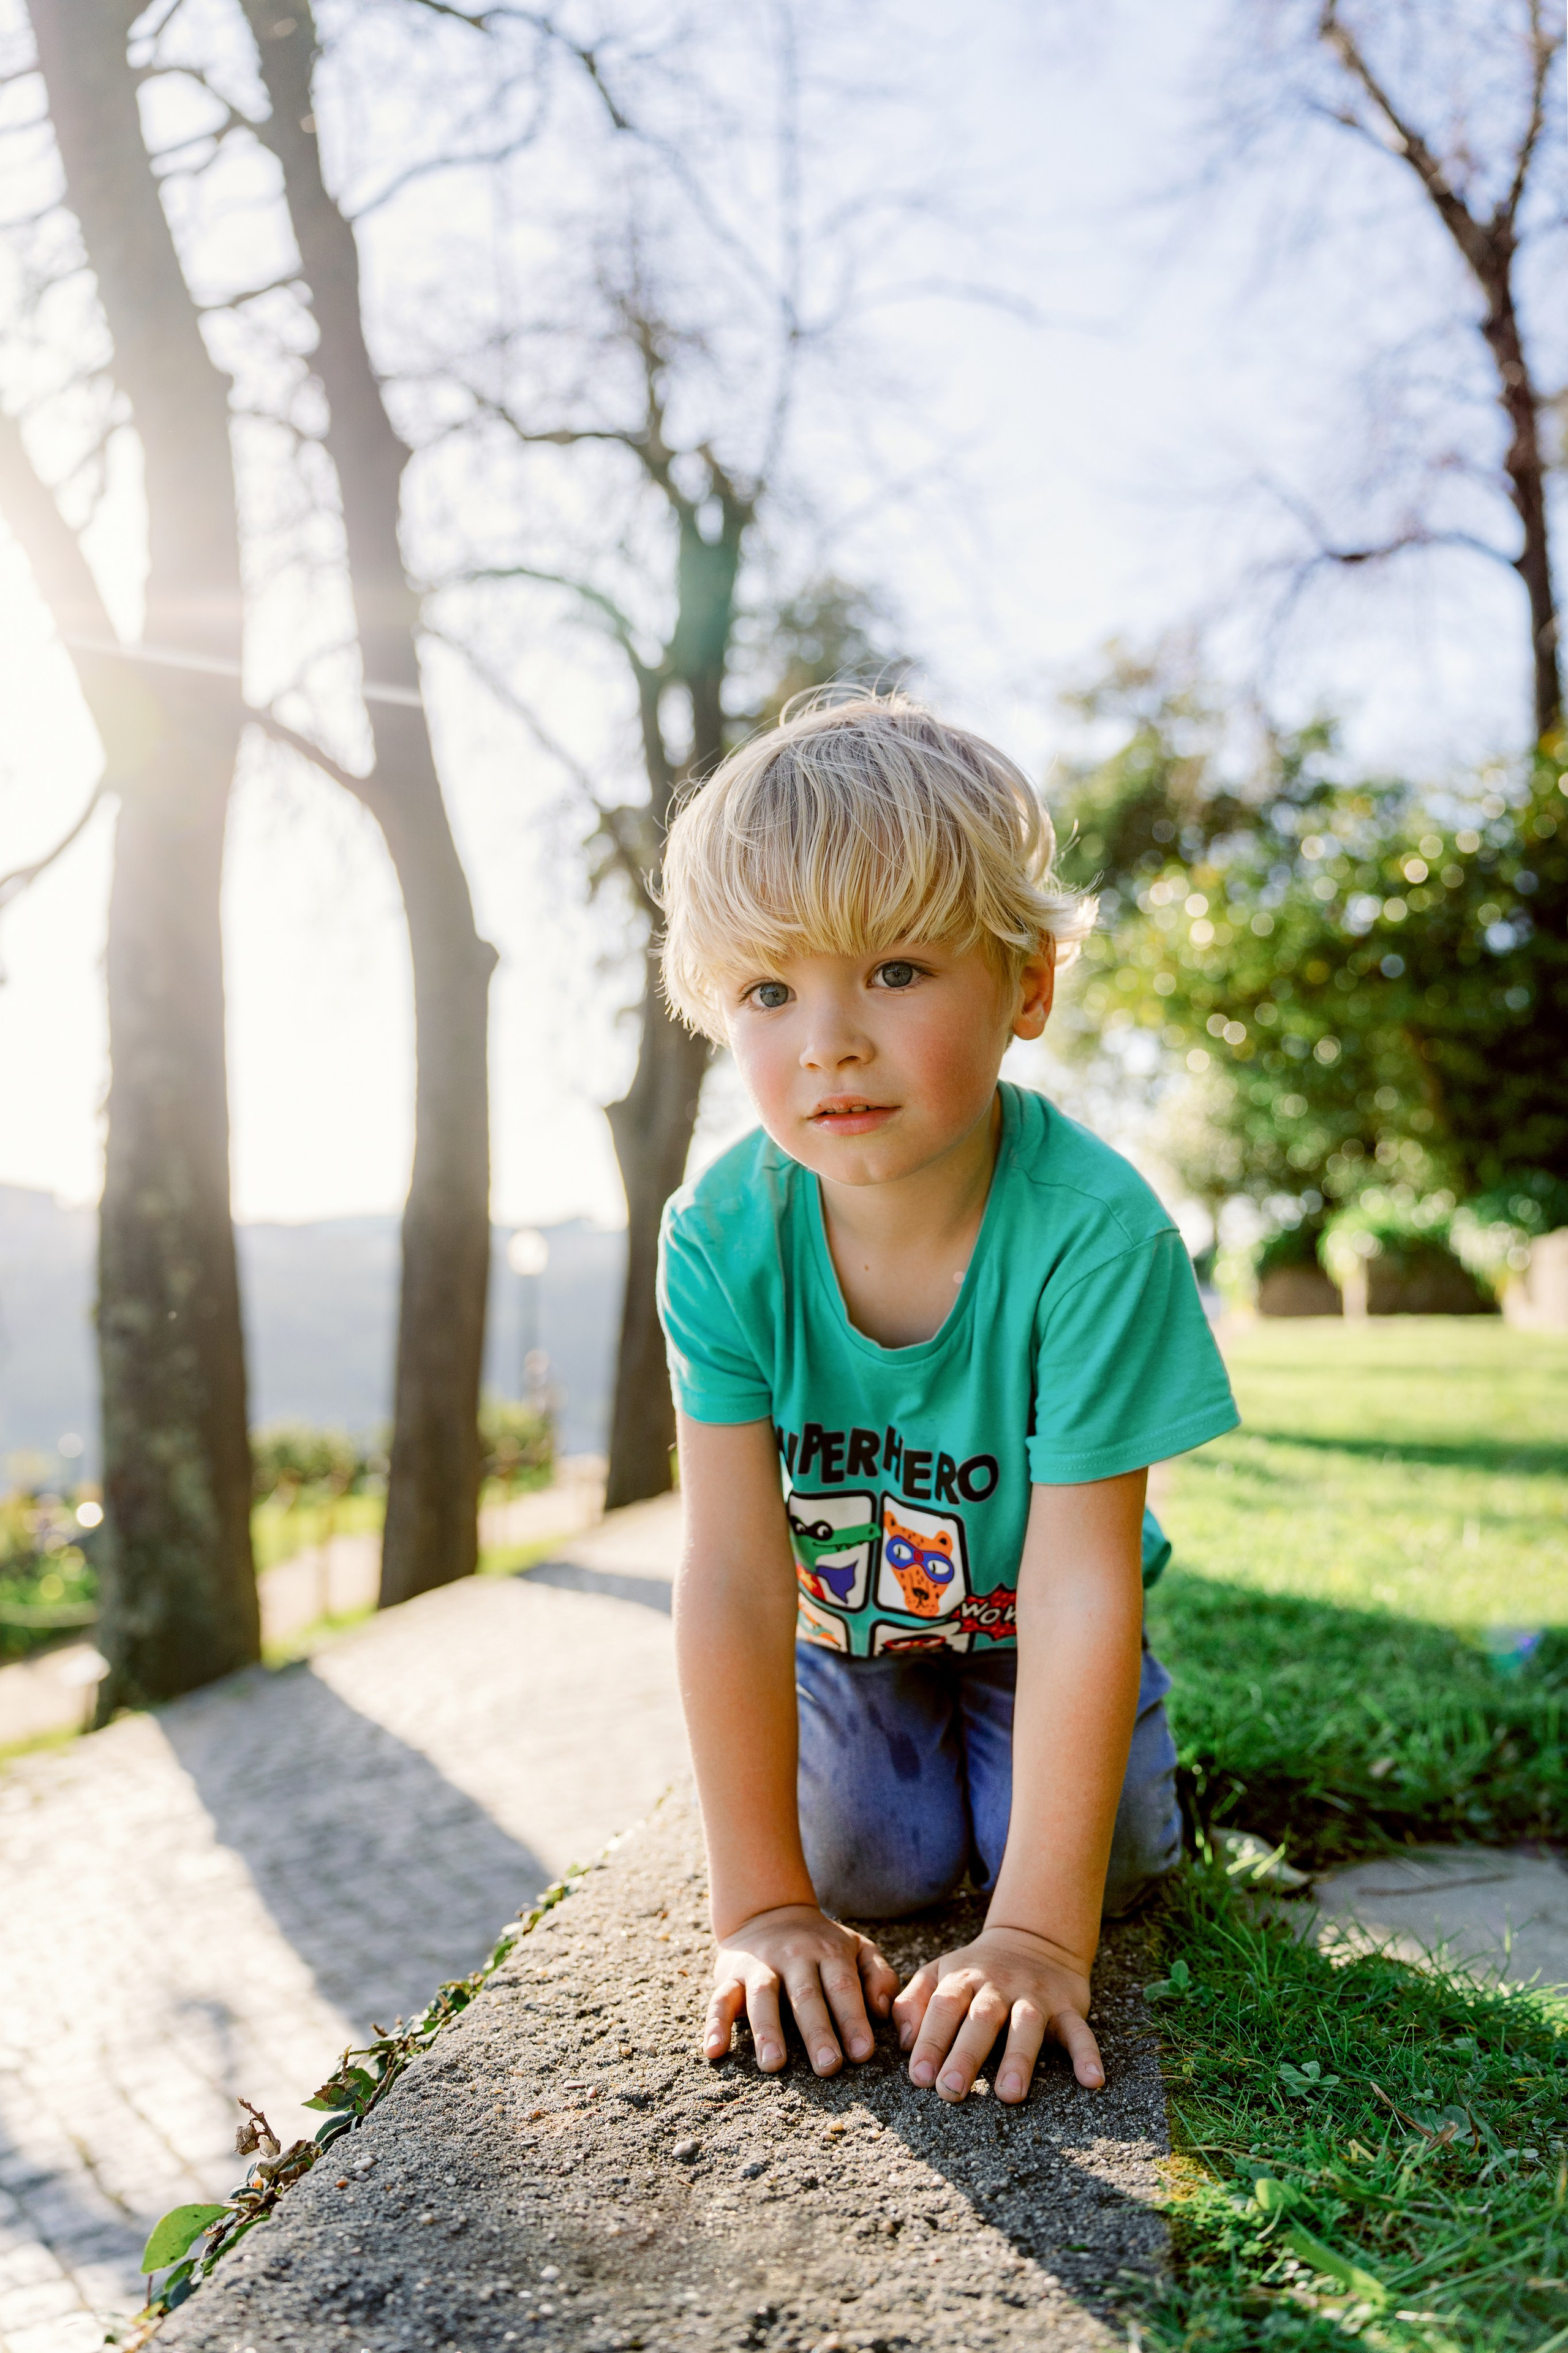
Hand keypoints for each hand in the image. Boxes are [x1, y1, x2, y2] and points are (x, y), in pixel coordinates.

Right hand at [704, 1903, 899, 2075]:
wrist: (769, 1912)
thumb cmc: (824, 1945)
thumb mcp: (859, 1949)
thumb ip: (879, 1976)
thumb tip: (882, 2012)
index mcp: (829, 1952)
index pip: (843, 1986)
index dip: (853, 2019)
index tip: (863, 2053)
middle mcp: (793, 1956)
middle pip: (806, 1995)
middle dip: (817, 2032)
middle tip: (829, 2067)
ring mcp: (759, 1965)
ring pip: (762, 1996)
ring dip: (768, 2030)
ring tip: (774, 2064)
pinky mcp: (729, 1975)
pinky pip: (720, 1999)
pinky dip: (715, 2024)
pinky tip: (715, 2051)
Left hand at [893, 1924, 1100, 2103]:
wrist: (1033, 1937)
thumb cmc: (976, 1973)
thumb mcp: (939, 1974)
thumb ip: (914, 2003)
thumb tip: (902, 2043)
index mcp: (963, 1979)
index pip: (943, 2007)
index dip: (929, 2040)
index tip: (919, 2078)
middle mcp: (999, 1985)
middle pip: (981, 2018)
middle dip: (965, 2055)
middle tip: (950, 2091)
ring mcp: (1035, 1995)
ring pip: (1027, 2025)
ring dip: (1018, 2058)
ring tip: (1009, 2095)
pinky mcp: (1067, 2007)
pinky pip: (1080, 2031)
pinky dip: (1087, 2054)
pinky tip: (1092, 2081)